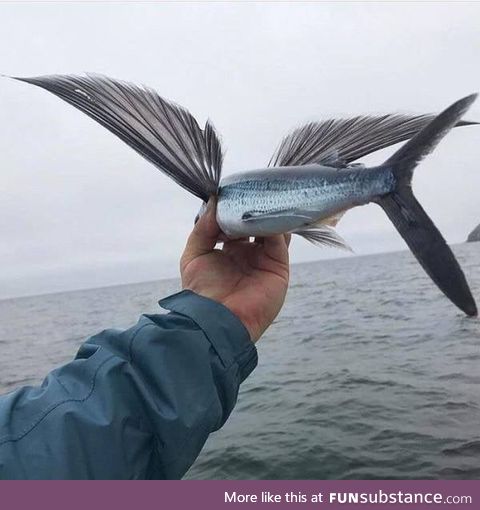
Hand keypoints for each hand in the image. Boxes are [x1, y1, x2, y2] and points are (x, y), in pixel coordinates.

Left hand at [180, 198, 289, 341]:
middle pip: (257, 224)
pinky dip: (277, 224)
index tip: (235, 189)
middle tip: (254, 186)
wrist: (217, 318)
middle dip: (255, 207)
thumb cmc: (201, 289)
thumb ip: (203, 227)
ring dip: (268, 213)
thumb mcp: (194, 254)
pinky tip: (269, 210)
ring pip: (272, 229)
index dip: (236, 207)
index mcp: (229, 250)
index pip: (237, 222)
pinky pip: (280, 240)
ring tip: (264, 193)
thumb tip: (213, 200)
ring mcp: (265, 259)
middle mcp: (249, 253)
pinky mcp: (279, 266)